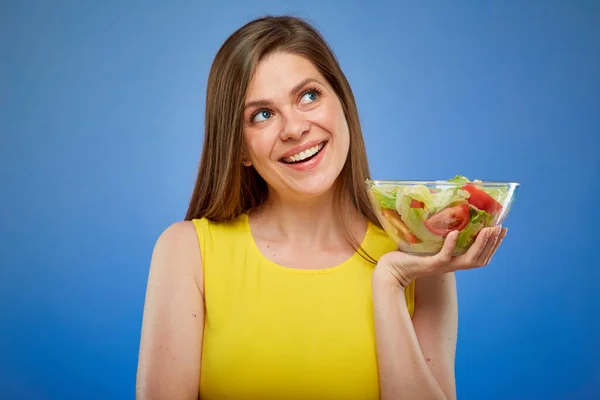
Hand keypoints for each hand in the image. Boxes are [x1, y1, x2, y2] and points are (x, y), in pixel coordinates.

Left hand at [374, 225, 506, 288]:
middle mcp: (451, 266)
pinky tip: (455, 233)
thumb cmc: (408, 255)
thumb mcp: (429, 243)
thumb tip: (447, 213)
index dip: (493, 246)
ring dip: (480, 244)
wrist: (391, 269)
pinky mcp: (430, 264)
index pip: (481, 257)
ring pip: (468, 259)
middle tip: (500, 228)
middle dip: (492, 244)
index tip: (502, 230)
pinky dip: (451, 245)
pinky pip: (444, 256)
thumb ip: (440, 234)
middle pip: (480, 259)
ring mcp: (442, 266)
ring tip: (487, 230)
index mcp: (454, 261)